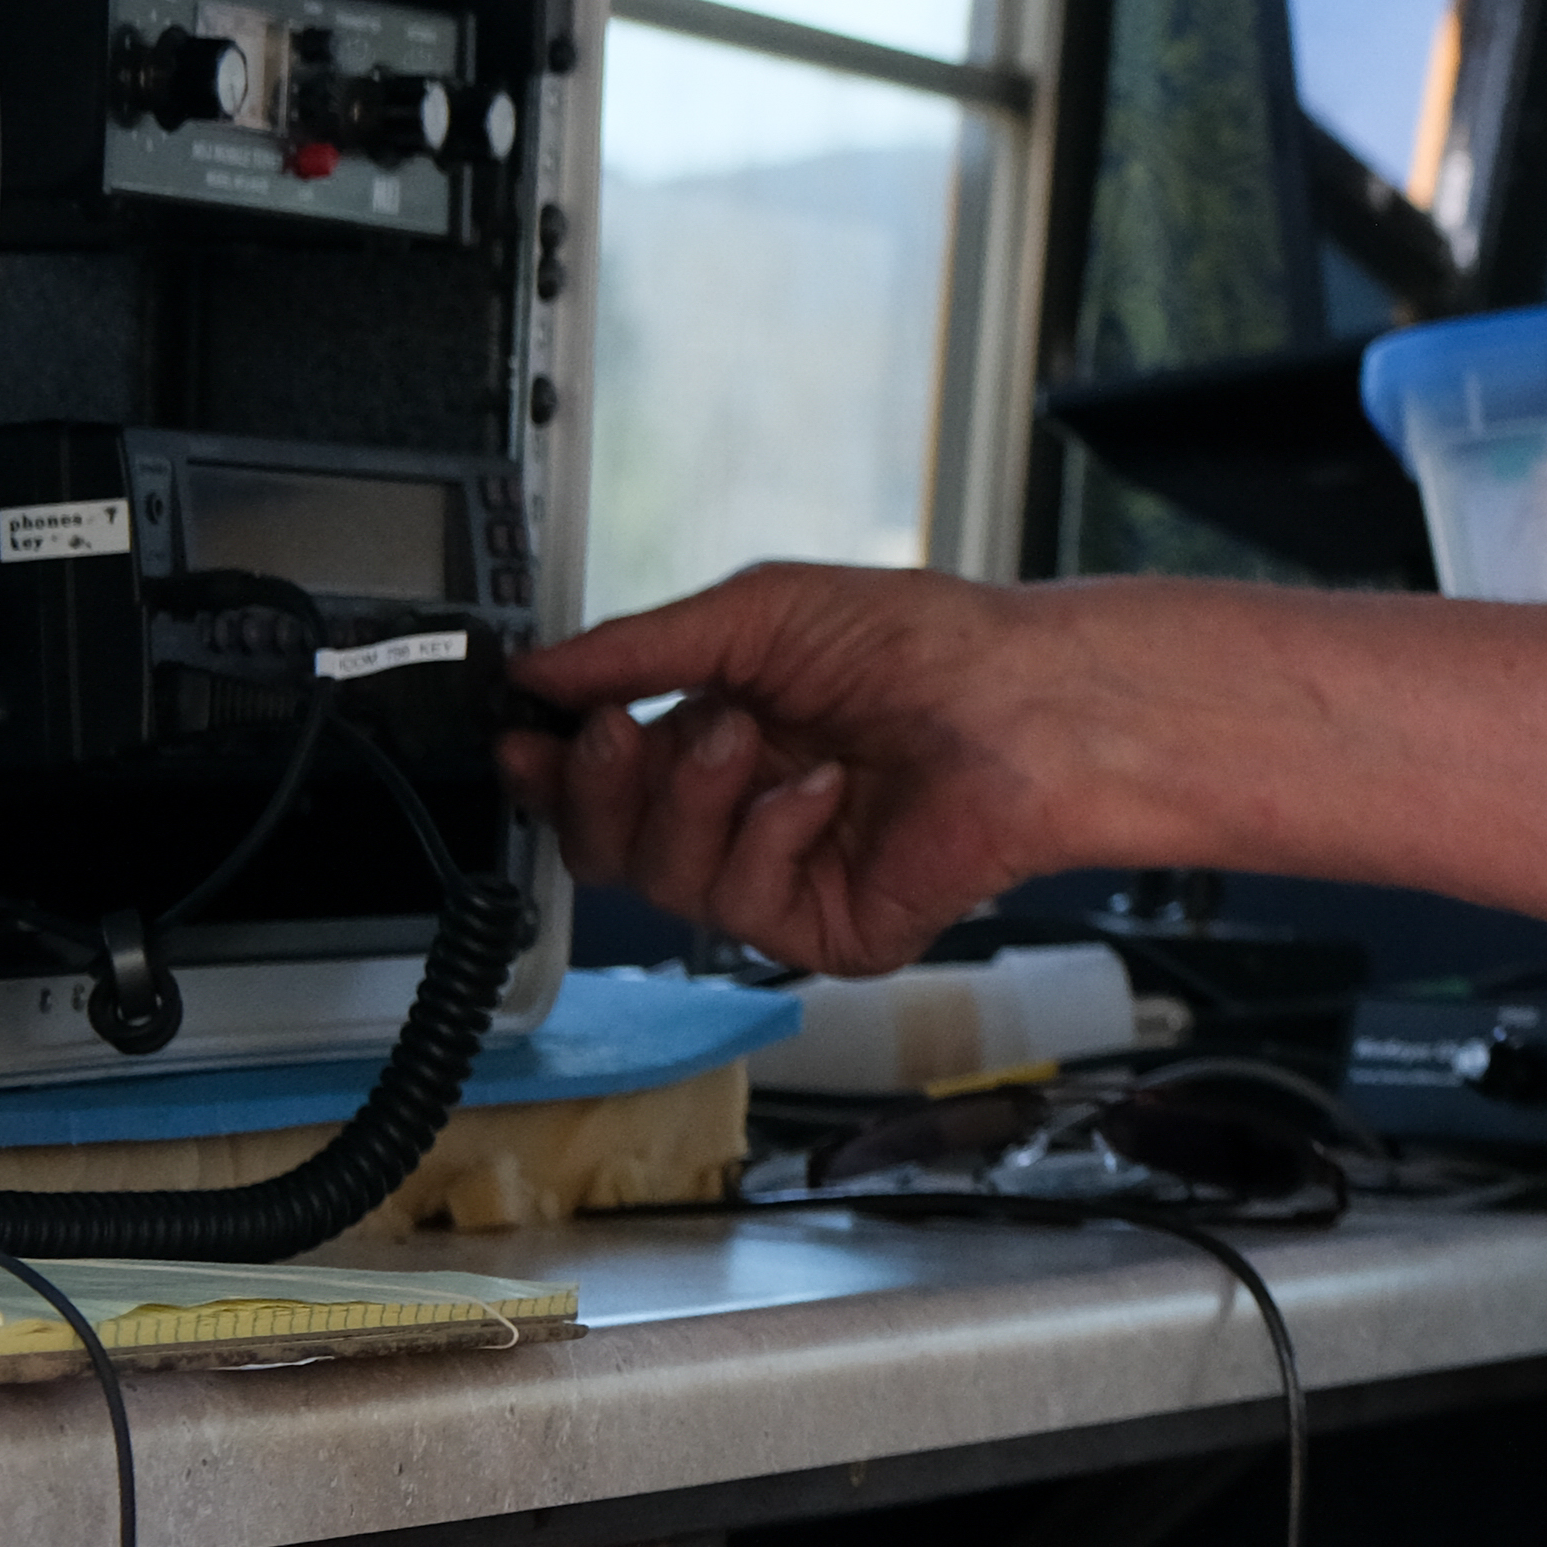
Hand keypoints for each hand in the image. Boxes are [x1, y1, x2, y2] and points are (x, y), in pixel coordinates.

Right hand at [498, 565, 1112, 975]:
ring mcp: (782, 878)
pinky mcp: (825, 931)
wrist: (1027, 699)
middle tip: (625, 731)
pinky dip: (770, 834)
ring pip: (657, 879)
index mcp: (717, 741)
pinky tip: (824, 790)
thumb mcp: (756, 615)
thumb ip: (634, 648)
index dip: (547, 770)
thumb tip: (532, 670)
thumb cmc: (922, 646)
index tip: (518, 739)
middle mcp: (741, 815)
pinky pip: (740, 904)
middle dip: (599, 787)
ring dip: (691, 798)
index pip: (597, 783)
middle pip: (602, 845)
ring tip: (748, 736)